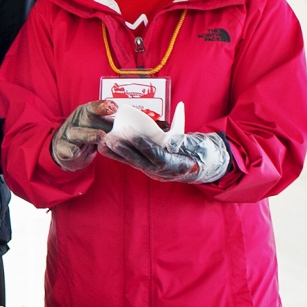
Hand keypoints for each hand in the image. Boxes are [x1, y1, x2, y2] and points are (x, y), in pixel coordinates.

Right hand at [51, 100, 116, 170]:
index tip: (115, 108)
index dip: (103, 107)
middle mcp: (76, 121)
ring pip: (78, 133)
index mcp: (85, 112)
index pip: (94, 107)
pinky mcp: (61, 147)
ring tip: (101, 138)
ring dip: (90, 135)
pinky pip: (65, 148)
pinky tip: (76, 152)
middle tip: (112, 127)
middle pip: (87, 119)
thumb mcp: (98, 125)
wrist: (66, 147)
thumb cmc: (88, 133)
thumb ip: (111, 124)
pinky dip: (70, 150)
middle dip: (99, 122)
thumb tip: (132, 126)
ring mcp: (68, 134)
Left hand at [99, 129, 230, 183]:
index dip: (143, 145)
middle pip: (140, 161)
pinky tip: (105, 147)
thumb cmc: (201, 151)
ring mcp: (154, 171)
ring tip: (102, 142)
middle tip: (109, 138)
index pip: (156, 156)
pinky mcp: (148, 168)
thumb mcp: (198, 146)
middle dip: (123, 149)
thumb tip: (171, 141)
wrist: (203, 165)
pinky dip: (119, 155)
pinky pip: (132, 161)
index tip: (130, 133)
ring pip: (133, 162)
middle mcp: (162, 172)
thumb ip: (184, 142)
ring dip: (117, 153)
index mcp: (177, 165)